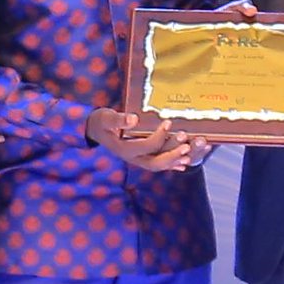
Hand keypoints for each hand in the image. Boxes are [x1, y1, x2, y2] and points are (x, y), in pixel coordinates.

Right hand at [90, 106, 208, 174]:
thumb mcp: (106, 118)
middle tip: (186, 146)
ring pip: (159, 165)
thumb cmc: (101, 122)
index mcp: (124, 149)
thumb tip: (133, 119)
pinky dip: (171, 164)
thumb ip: (118, 120)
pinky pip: (158, 164)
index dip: (159, 136)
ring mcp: (137, 160)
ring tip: (189, 155)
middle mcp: (132, 158)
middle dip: (172, 155)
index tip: (168, 123)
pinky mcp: (141, 158)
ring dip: (174, 161)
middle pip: (155, 163)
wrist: (95, 131)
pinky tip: (184, 163)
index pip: (146, 146)